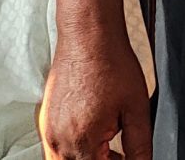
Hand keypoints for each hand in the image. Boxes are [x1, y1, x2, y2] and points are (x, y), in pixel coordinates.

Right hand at [39, 27, 150, 159]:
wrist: (88, 35)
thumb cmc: (110, 63)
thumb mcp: (137, 109)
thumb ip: (140, 146)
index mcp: (82, 140)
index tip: (126, 158)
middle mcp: (58, 139)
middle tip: (118, 153)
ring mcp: (48, 129)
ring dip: (85, 159)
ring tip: (108, 145)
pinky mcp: (44, 119)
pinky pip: (55, 148)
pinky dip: (73, 149)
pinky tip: (92, 133)